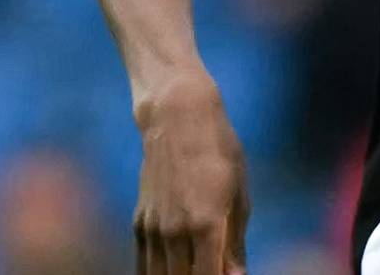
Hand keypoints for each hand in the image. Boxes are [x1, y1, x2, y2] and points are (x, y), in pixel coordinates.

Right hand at [132, 75, 250, 274]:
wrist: (177, 120)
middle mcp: (175, 232)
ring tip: (194, 270)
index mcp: (206, 224)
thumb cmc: (219, 152)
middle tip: (213, 272)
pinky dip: (156, 274)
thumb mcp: (239, 194)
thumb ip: (235, 243)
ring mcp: (153, 229)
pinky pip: (144, 265)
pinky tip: (173, 271)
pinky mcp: (139, 224)